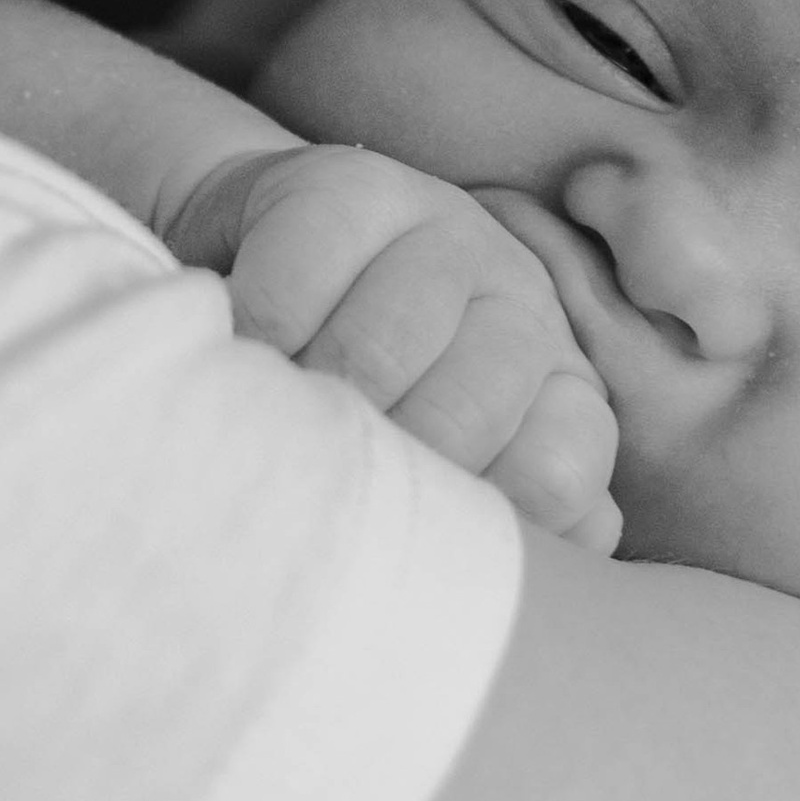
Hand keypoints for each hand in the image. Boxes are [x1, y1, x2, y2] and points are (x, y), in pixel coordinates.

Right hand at [170, 143, 620, 549]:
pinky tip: (238, 359)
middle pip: (462, 414)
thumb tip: (553, 615)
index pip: (557, 477)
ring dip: (304, 410)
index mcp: (561, 392)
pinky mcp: (354, 186)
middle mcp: (524, 305)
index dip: (472, 529)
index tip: (403, 555)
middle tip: (307, 509)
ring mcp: (449, 232)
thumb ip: (501, 544)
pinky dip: (255, 335)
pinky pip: (299, 280)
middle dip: (369, 475)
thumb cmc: (350, 415)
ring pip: (380, 347)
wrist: (251, 271)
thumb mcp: (434, 484)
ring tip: (263, 443)